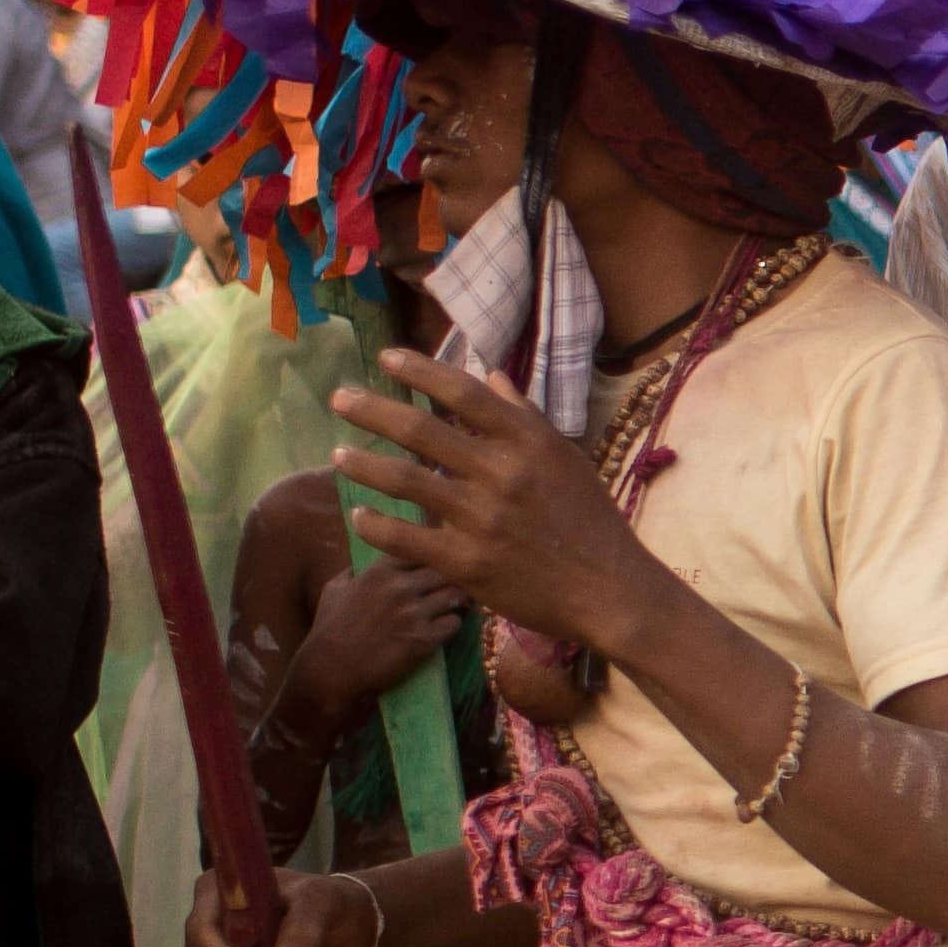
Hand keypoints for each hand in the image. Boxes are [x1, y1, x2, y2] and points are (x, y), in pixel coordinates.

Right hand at [278, 551, 465, 734]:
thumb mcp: (334, 589)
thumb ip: (355, 571)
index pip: (419, 549)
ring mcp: (413, 613)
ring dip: (456, 602)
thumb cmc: (329, 629)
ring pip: (454, 595)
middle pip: (444, 571)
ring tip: (452, 608)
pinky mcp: (424, 639)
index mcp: (379, 572)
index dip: (430, 558)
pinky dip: (452, 625)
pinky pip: (454, 623)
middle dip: (450, 579)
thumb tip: (368, 561)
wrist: (332, 669)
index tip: (432, 567)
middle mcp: (399, 587)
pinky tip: (442, 629)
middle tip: (452, 588)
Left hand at [331, 353, 664, 656]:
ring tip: (338, 455)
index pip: (463, 392)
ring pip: (405, 480)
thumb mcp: (566, 460)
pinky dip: (376, 524)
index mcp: (528, 443)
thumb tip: (491, 375)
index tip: (386, 357)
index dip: (419, 370)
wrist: (609, 590)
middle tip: (340, 398)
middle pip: (420, 430)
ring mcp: (482, 519)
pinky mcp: (467, 563)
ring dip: (363, 464)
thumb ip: (524, 417)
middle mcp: (502, 473)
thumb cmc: (590, 520)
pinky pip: (406, 538)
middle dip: (372, 410)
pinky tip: (360, 515)